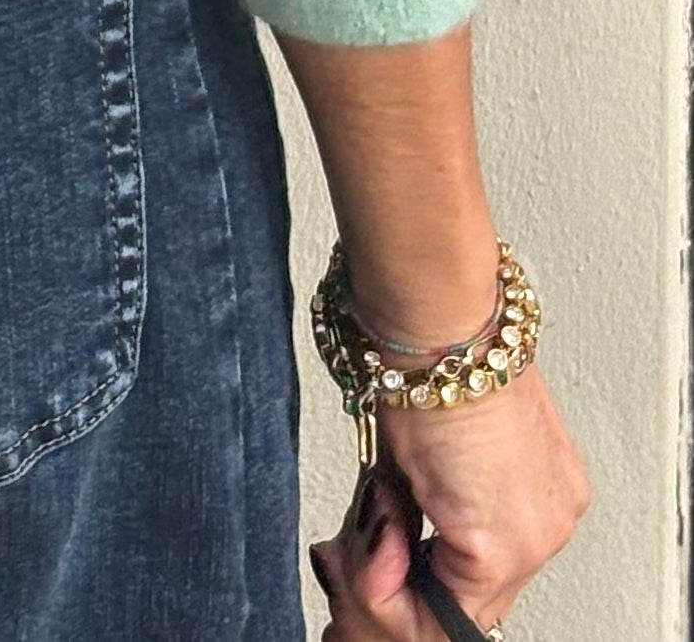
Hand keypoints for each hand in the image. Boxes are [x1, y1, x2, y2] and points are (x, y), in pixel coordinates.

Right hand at [306, 367, 588, 636]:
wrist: (436, 323)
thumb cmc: (433, 352)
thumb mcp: (438, 438)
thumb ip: (423, 502)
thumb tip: (389, 544)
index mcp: (546, 485)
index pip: (490, 561)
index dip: (430, 562)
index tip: (391, 542)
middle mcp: (552, 516)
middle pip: (478, 589)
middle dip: (412, 572)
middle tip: (374, 534)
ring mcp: (532, 537)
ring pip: (460, 600)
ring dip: (402, 567)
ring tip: (380, 506)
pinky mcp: (494, 545)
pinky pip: (441, 600)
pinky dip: (395, 571)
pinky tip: (382, 512)